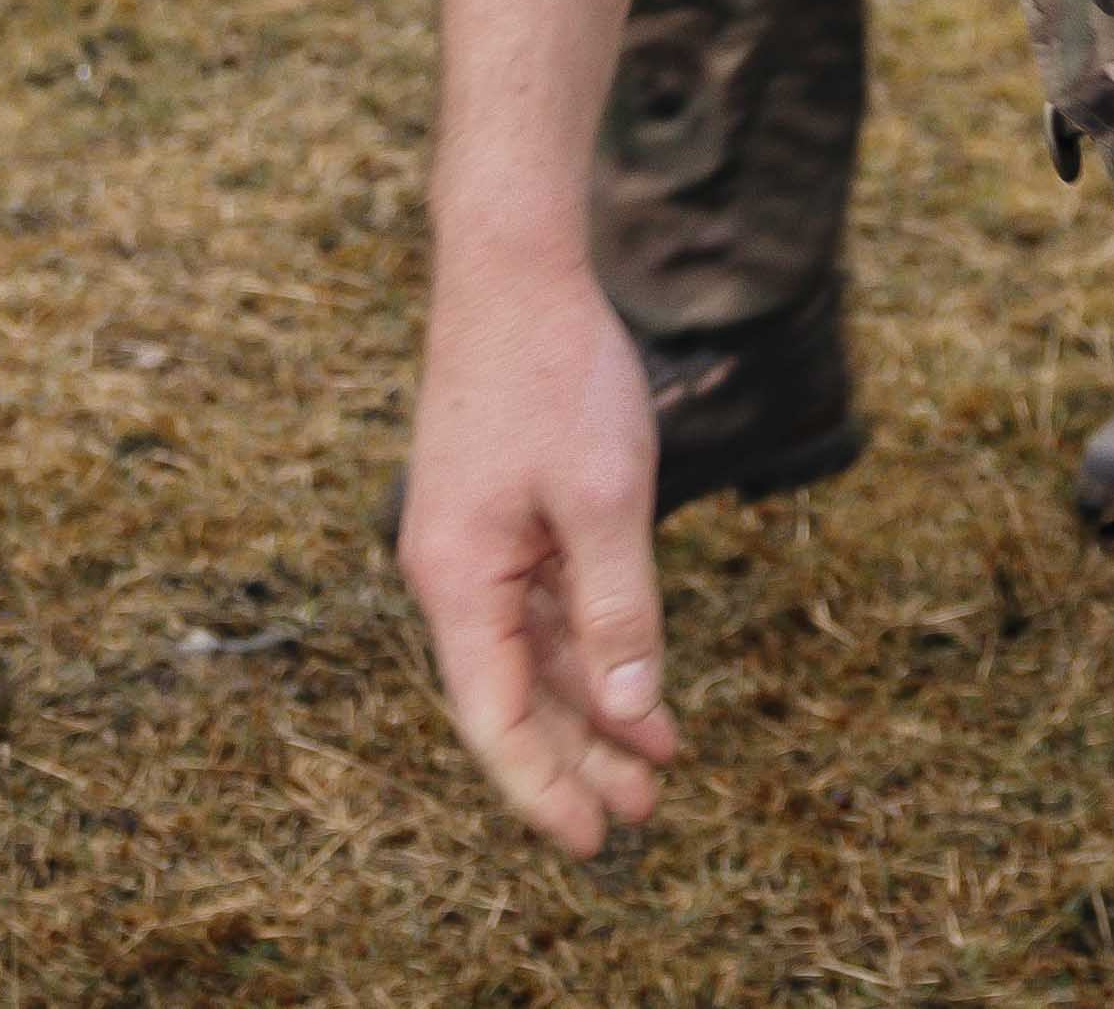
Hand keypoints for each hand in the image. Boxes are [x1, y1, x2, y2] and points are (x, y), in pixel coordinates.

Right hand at [394, 246, 680, 850]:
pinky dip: (594, 646)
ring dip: (596, 708)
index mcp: (459, 582)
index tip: (591, 844)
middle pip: (516, 697)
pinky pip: (547, 605)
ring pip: (538, 654)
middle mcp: (455, 575)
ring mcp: (477, 544)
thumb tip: (635, 716)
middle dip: (580, 760)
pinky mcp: (504, 514)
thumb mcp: (605, 499)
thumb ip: (620, 611)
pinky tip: (641, 683)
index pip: (495, 719)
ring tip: (659, 765)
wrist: (513, 268)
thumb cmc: (553, 375)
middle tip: (644, 818)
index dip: (542, 788)